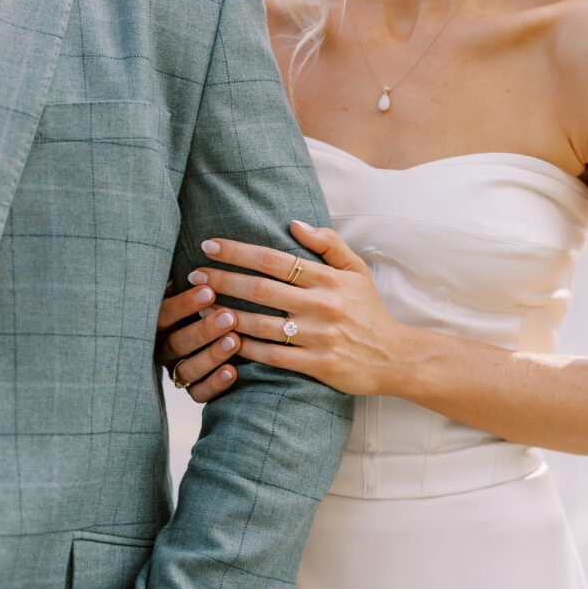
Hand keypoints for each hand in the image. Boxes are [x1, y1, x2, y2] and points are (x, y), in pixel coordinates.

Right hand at [156, 279, 239, 402]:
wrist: (199, 328)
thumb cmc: (194, 298)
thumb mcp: (185, 282)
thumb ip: (186, 272)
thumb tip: (202, 245)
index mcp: (156, 320)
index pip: (163, 314)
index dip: (184, 303)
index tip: (209, 290)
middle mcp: (161, 346)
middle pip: (177, 343)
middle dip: (203, 330)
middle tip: (229, 317)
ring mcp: (175, 369)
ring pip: (187, 370)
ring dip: (211, 356)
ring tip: (235, 341)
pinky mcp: (191, 388)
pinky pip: (198, 393)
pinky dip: (214, 384)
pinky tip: (233, 372)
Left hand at [188, 222, 401, 396]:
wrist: (394, 356)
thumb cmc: (368, 310)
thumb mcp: (356, 270)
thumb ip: (327, 243)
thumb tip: (293, 223)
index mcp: (327, 278)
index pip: (273, 259)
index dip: (238, 251)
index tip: (209, 245)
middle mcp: (321, 305)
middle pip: (260, 288)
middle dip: (222, 280)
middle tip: (193, 275)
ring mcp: (318, 336)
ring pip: (260, 324)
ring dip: (226, 315)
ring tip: (200, 307)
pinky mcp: (317, 365)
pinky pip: (272, 356)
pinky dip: (245, 348)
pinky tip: (224, 340)